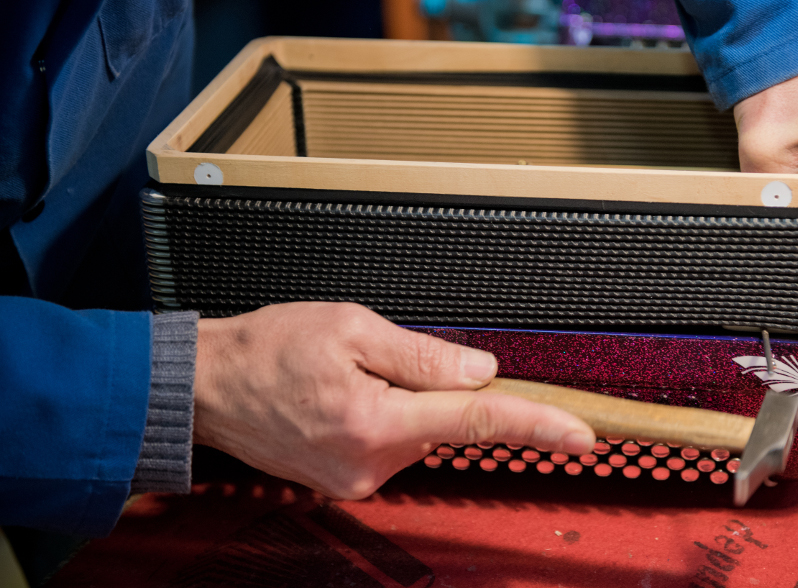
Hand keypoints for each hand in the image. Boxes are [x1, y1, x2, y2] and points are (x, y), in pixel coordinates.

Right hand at [193, 302, 594, 498]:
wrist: (206, 386)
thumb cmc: (267, 350)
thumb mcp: (349, 327)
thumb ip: (422, 353)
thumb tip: (479, 369)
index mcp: (375, 421)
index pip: (478, 421)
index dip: (537, 424)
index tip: (580, 433)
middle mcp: (370, 463)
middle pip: (449, 424)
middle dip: (441, 387)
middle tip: (393, 355)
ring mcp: (357, 479)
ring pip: (423, 432)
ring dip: (410, 400)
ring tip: (352, 372)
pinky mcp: (347, 481)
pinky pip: (396, 442)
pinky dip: (392, 415)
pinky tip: (350, 394)